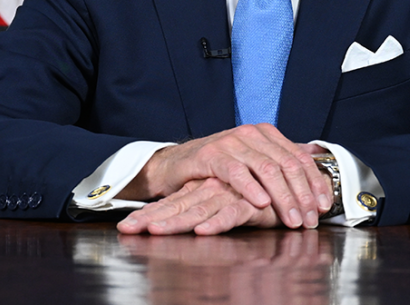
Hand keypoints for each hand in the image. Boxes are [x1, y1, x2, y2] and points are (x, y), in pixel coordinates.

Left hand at [117, 177, 280, 234]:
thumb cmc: (253, 196)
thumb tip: (180, 225)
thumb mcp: (223, 204)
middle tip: (127, 228)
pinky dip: (216, 223)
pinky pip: (231, 213)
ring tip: (152, 231)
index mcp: (202, 189)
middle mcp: (211, 190)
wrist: (284, 178)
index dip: (148, 215)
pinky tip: (201, 231)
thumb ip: (206, 211)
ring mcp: (229, 194)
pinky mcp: (250, 203)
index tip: (125, 227)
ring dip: (175, 223)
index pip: (171, 204)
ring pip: (198, 210)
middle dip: (151, 219)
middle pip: (177, 207)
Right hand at [120, 124, 331, 229]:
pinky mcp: (212, 155)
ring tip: (292, 219)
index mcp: (266, 133)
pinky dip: (252, 189)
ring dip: (283, 197)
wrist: (178, 164)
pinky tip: (262, 204)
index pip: (298, 157)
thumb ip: (281, 160)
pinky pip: (237, 172)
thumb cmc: (218, 167)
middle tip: (310, 219)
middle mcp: (251, 133)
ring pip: (266, 169)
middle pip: (287, 164)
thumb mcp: (253, 162)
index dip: (314, 182)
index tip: (324, 206)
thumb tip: (315, 161)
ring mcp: (231, 142)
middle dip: (303, 194)